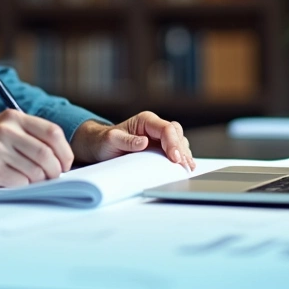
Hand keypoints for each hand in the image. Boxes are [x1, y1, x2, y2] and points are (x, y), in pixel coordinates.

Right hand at [0, 110, 73, 190]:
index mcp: (13, 117)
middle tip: (52, 179)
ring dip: (37, 182)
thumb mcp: (3, 131)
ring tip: (27, 180)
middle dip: (55, 171)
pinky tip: (10, 183)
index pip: (53, 133)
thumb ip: (29, 136)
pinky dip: (22, 187)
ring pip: (36, 172)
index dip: (64, 152)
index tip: (65, 165)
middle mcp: (7, 129)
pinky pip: (21, 183)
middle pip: (48, 154)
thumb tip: (63, 158)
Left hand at [70, 111, 194, 169]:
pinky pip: (176, 149)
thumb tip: (144, 142)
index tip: (175, 158)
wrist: (100, 147)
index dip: (173, 143)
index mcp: (146, 120)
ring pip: (179, 141)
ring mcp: (158, 137)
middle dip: (182, 149)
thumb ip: (126, 141)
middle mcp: (155, 127)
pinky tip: (184, 167)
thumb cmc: (104, 142)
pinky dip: (181, 157)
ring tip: (188, 168)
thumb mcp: (111, 140)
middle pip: (176, 134)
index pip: (166, 129)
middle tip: (185, 166)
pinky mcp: (160, 147)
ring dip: (185, 154)